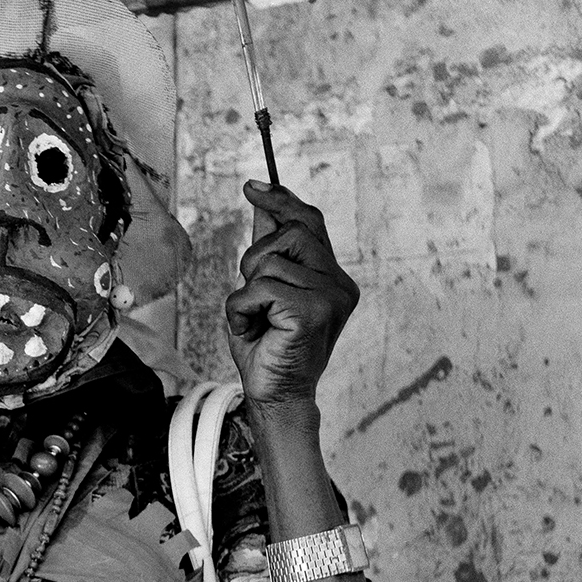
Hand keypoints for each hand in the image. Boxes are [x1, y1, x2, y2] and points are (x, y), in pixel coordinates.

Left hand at [224, 180, 359, 409]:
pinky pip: (260, 288)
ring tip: (256, 320)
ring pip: (269, 262)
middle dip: (257, 258)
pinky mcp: (313, 312)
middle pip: (291, 232)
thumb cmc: (267, 346)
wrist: (274, 395)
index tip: (252, 186)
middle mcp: (339, 284)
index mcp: (332, 277)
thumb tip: (263, 203)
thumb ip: (269, 250)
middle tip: (253, 295)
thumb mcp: (264, 290)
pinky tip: (253, 331)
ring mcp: (330, 297)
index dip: (282, 200)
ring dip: (246, 292)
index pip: (310, 223)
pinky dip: (241, 310)